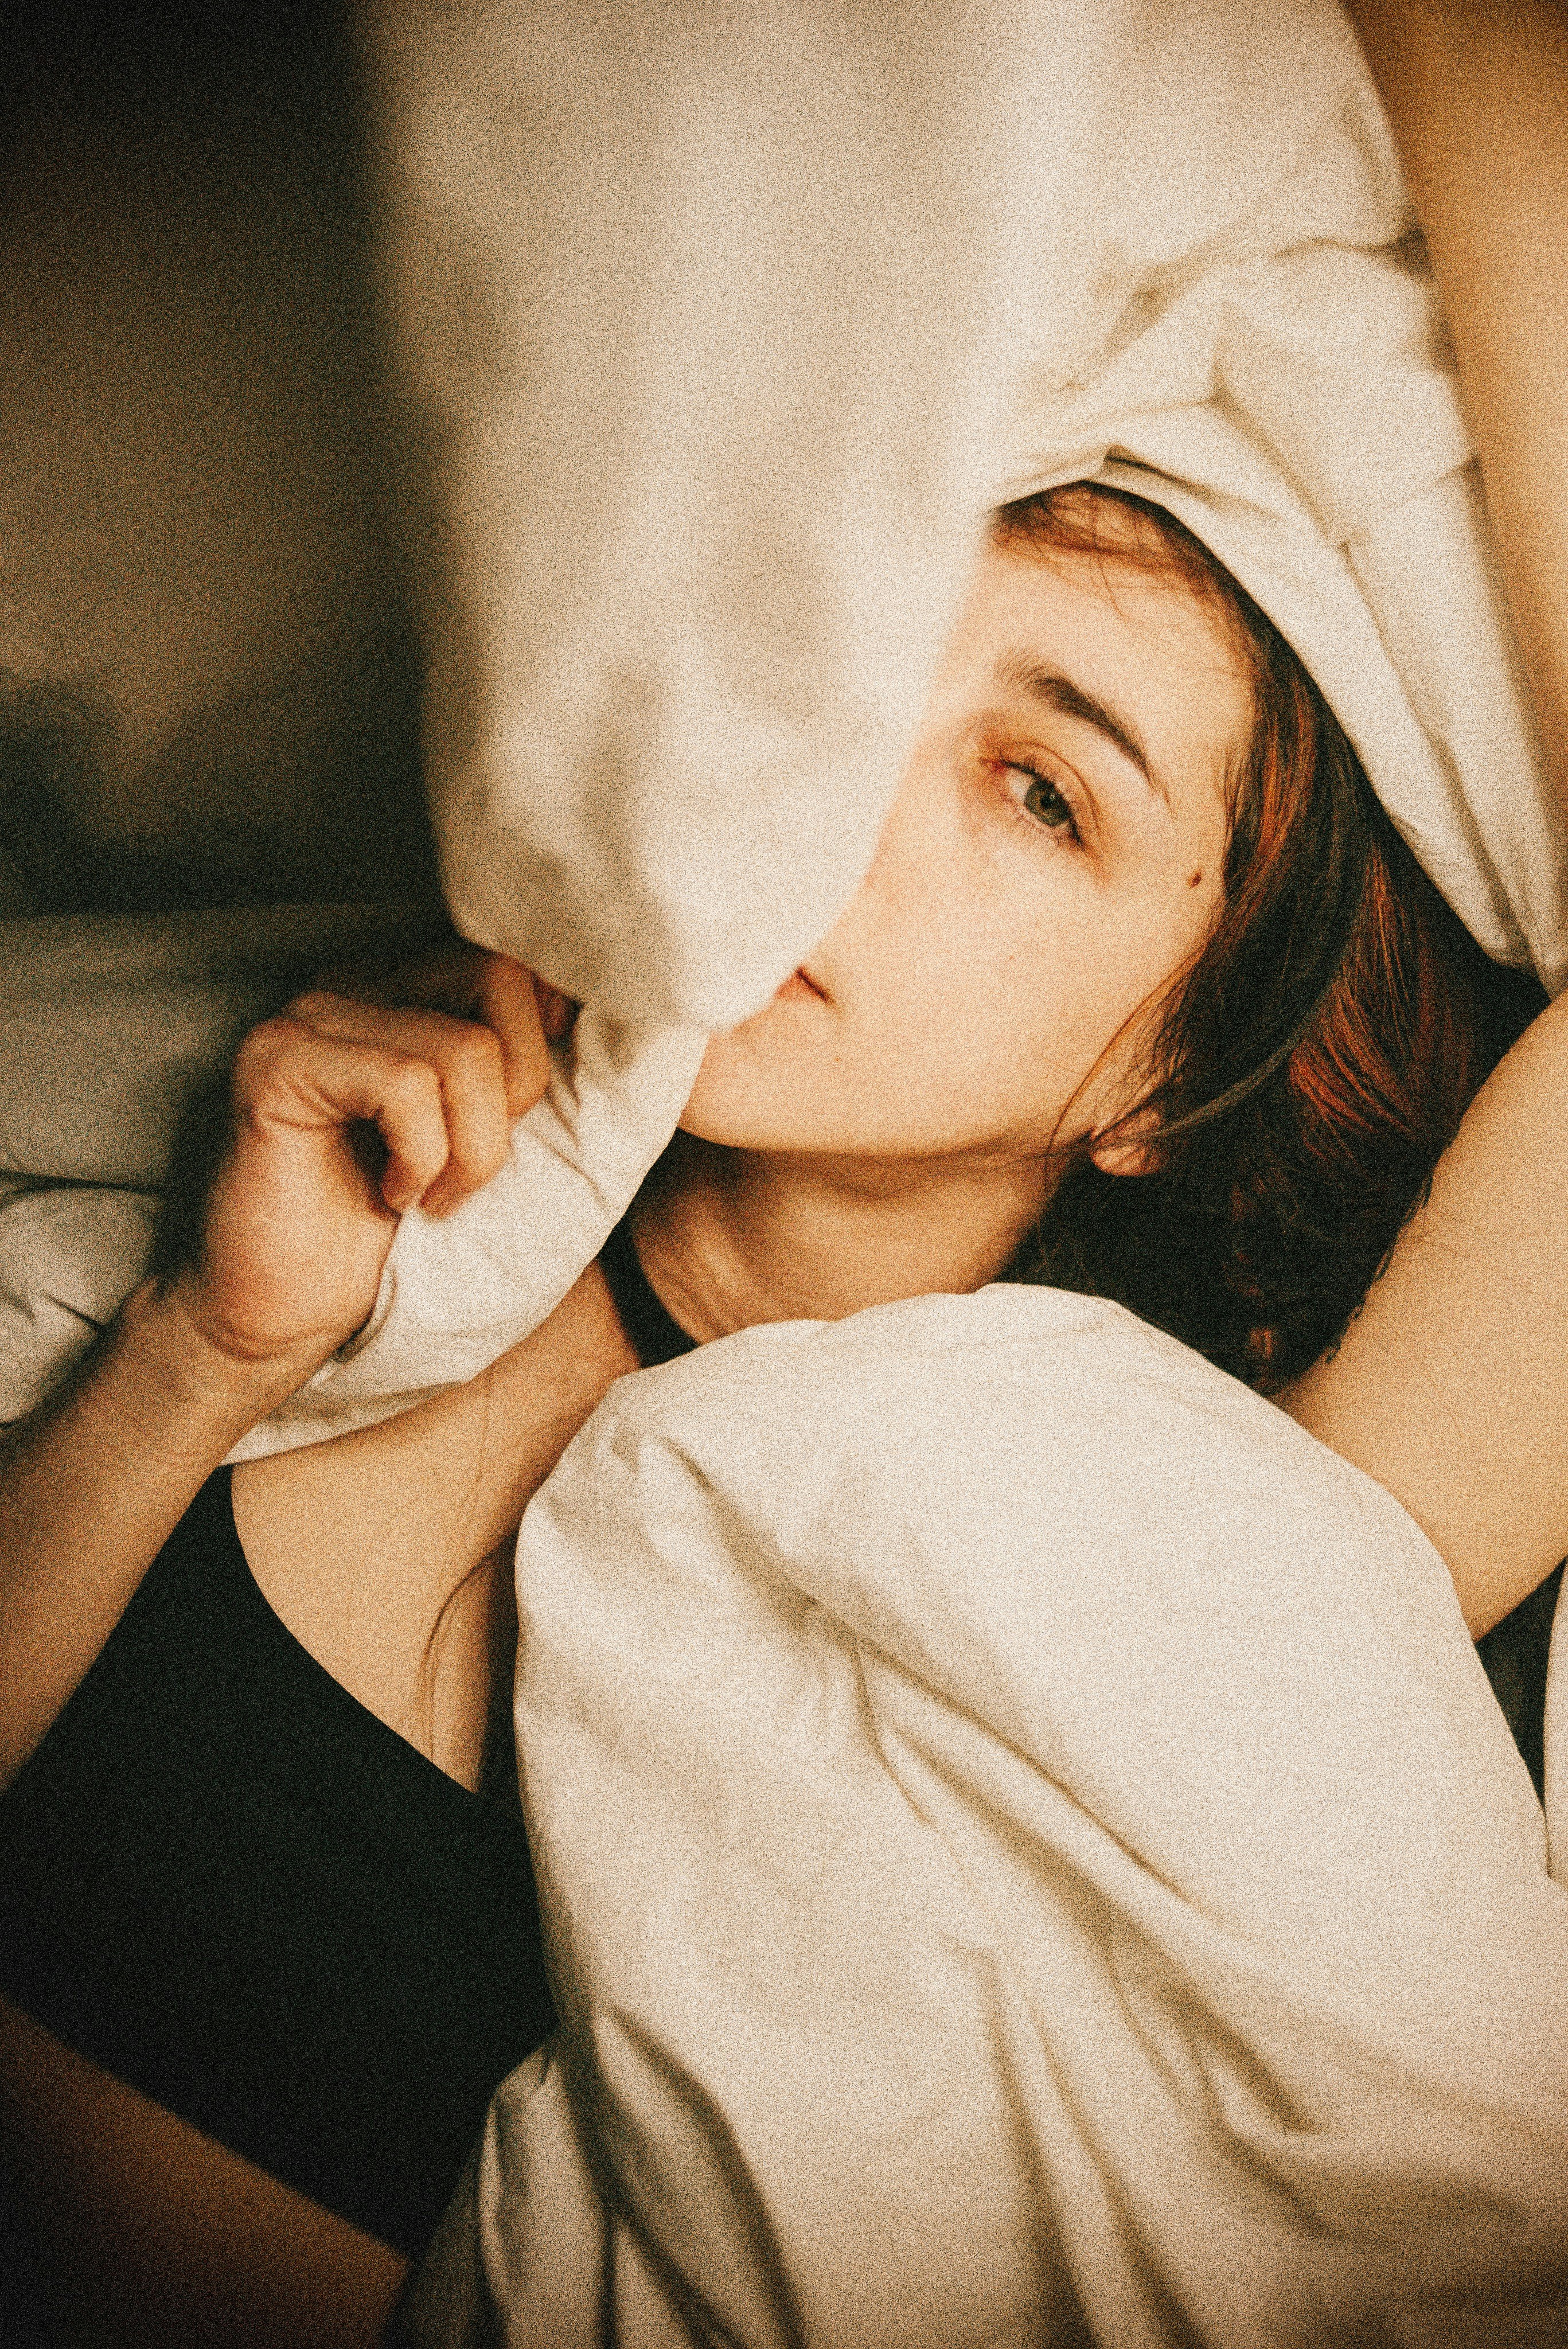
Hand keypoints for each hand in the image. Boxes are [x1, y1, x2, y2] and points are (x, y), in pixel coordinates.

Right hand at [172, 950, 569, 1380]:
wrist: (277, 1317)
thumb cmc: (386, 1238)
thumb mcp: (479, 1139)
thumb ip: (515, 1068)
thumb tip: (588, 1014)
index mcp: (400, 990)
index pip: (506, 954)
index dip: (547, 1022)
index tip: (532, 1108)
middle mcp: (352, 984)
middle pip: (495, 979)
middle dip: (519, 1087)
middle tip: (474, 1168)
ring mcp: (309, 1017)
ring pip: (462, 1048)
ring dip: (472, 1149)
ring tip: (432, 1196)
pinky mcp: (277, 1062)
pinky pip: (405, 1085)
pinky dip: (422, 1157)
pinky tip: (392, 1196)